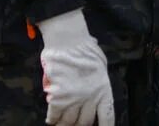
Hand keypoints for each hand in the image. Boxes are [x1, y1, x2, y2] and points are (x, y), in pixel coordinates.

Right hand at [37, 9, 115, 124]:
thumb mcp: (100, 66)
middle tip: (74, 123)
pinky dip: (52, 119)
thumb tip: (93, 91)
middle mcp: (90, 98)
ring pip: (68, 122)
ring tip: (61, 123)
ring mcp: (73, 99)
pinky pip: (54, 115)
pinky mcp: (57, 98)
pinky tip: (51, 119)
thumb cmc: (85, 49)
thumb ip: (97, 82)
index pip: (107, 116)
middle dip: (79, 125)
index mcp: (104, 90)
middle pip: (84, 122)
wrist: (68, 41)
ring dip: (64, 124)